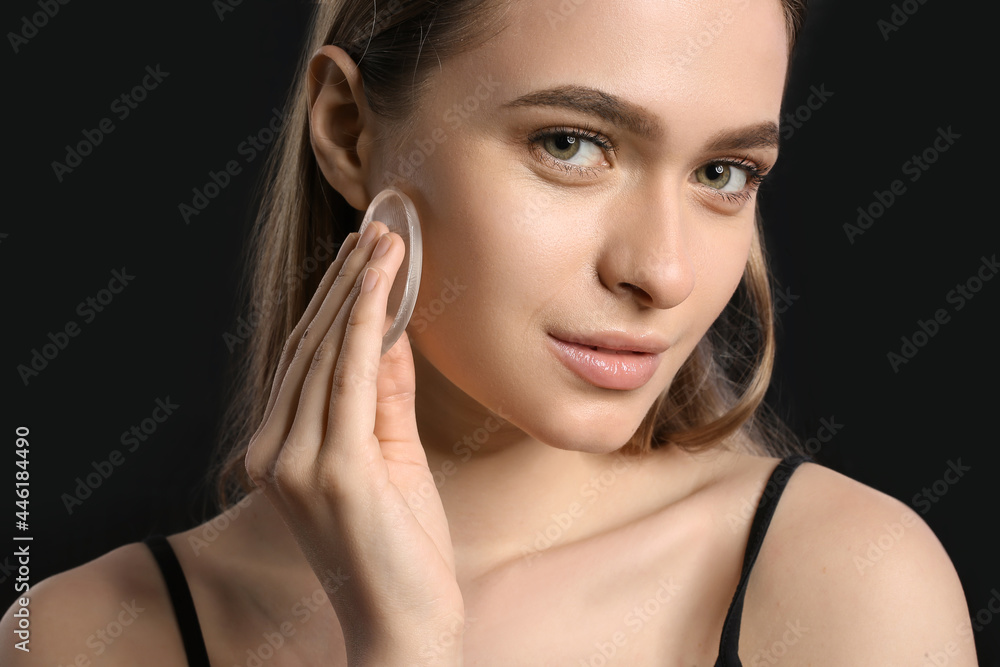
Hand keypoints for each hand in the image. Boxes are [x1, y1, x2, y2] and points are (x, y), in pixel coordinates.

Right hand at [244, 223, 463, 664]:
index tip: (359, 255)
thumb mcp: (390, 454)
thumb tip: (389, 327)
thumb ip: (383, 393)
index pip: (303, 361)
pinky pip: (350, 379)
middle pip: (308, 348)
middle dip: (344, 284)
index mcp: (277, 452)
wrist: (404, 624)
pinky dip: (366, 324)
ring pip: (326, 354)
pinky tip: (381, 284)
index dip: (332, 303)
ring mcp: (294, 463)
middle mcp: (271, 454)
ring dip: (357, 291)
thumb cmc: (399, 545)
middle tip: (376, 231)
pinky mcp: (331, 470)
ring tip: (386, 242)